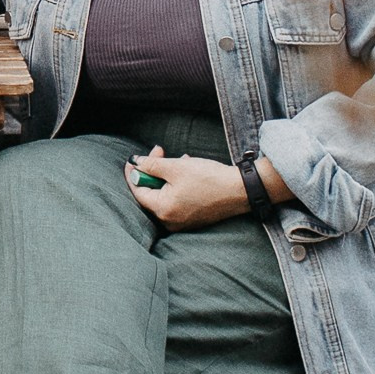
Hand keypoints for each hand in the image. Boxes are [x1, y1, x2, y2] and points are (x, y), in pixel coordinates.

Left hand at [125, 147, 252, 227]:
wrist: (240, 191)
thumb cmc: (209, 179)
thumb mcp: (176, 167)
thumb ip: (152, 165)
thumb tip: (135, 163)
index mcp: (163, 210)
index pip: (138, 190)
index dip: (134, 172)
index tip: (134, 158)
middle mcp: (169, 221)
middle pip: (151, 193)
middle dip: (154, 170)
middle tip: (159, 152)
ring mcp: (181, 222)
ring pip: (164, 194)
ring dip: (167, 174)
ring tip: (180, 159)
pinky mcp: (192, 218)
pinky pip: (176, 200)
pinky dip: (177, 184)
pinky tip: (186, 169)